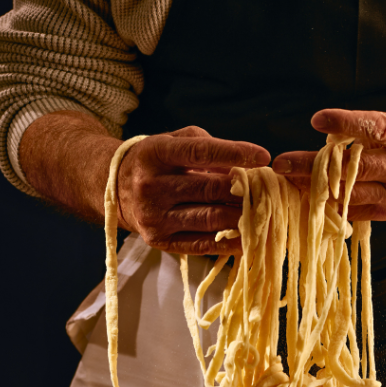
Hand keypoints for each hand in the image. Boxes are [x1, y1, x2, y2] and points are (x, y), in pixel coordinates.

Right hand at [117, 126, 269, 254]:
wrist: (115, 189)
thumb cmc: (156, 162)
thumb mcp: (174, 142)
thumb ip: (206, 147)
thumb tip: (243, 168)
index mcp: (155, 154)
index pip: (201, 152)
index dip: (235, 154)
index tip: (263, 156)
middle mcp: (151, 186)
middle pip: (210, 189)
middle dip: (244, 190)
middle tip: (269, 191)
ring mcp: (154, 216)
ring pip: (210, 219)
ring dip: (242, 217)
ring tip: (265, 214)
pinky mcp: (159, 241)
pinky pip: (201, 244)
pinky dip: (228, 243)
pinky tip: (247, 238)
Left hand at [272, 106, 385, 223]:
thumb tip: (347, 133)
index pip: (380, 128)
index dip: (348, 124)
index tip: (318, 120)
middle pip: (357, 167)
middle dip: (316, 165)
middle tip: (282, 163)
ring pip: (354, 194)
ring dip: (317, 190)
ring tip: (287, 183)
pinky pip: (360, 212)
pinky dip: (334, 207)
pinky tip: (310, 202)